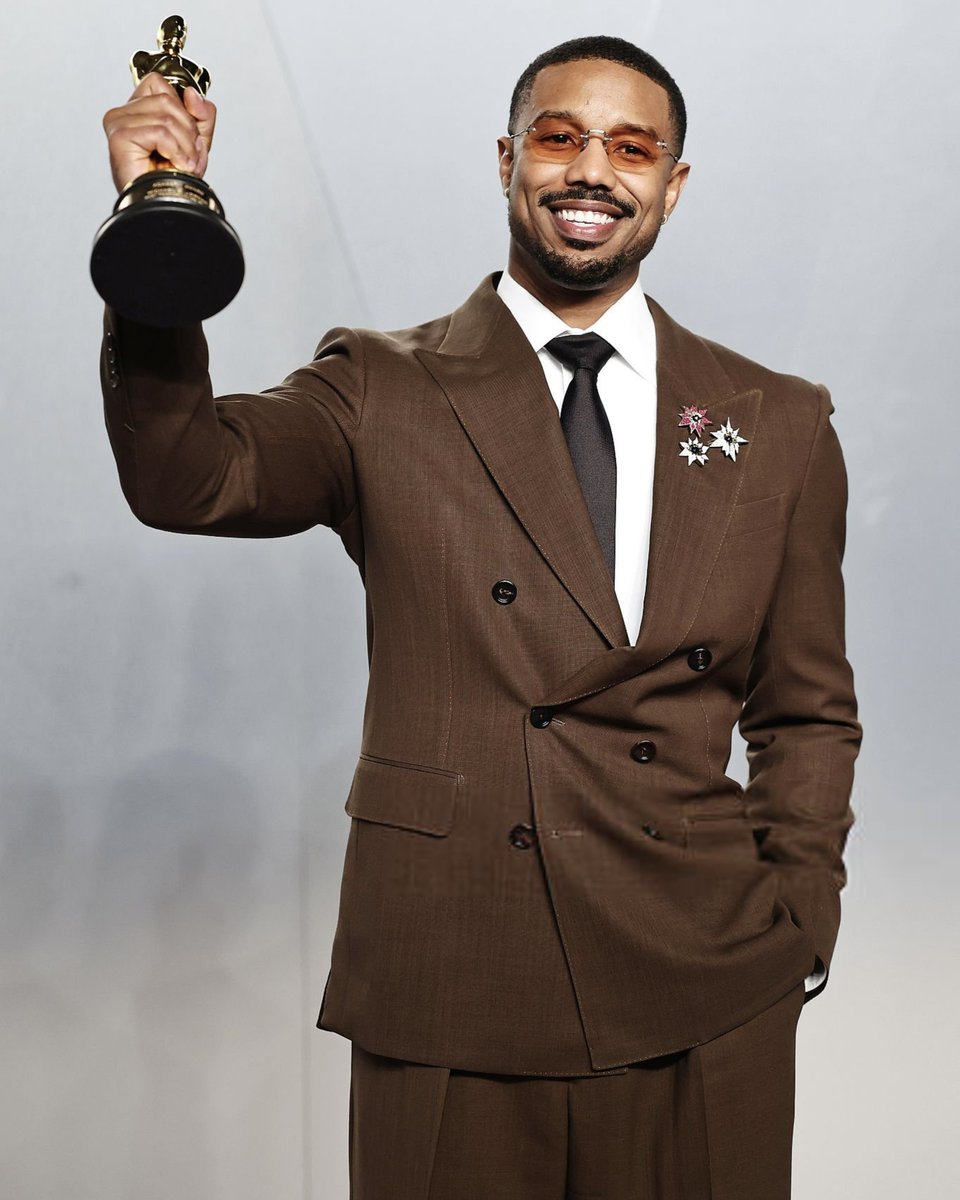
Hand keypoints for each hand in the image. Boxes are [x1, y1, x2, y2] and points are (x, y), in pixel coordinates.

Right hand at [102, 72, 216, 193]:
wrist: (164, 206)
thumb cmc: (171, 179)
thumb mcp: (197, 141)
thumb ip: (201, 114)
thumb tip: (191, 94)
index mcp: (138, 110)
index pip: (160, 83)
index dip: (183, 108)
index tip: (189, 135)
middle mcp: (124, 113)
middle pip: (166, 98)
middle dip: (188, 131)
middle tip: (187, 155)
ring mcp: (118, 123)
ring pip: (166, 116)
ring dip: (184, 145)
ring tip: (181, 163)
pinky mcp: (120, 136)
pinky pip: (160, 132)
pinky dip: (176, 152)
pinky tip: (174, 164)